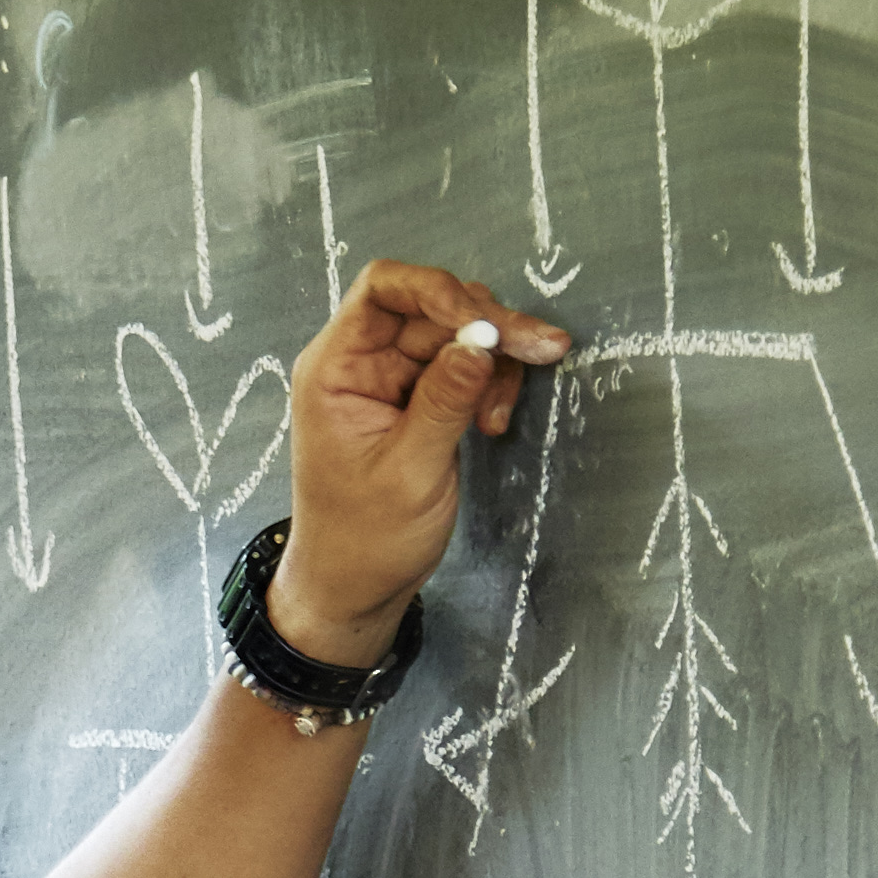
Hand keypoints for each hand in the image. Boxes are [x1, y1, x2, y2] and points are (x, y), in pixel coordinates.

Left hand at [270, 264, 570, 661]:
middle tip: (543, 351)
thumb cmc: (365, 540)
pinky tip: (494, 424)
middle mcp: (359, 362)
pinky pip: (462, 366)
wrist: (355, 589)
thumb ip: (445, 401)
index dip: (440, 291)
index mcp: (335, 368)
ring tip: (499, 419)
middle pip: (432, 307)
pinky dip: (489, 385)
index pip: (384, 288)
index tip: (491, 325)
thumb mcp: (411, 472)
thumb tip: (482, 339)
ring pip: (457, 335)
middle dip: (489, 327)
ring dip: (494, 363)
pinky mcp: (416, 399)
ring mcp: (389, 379)